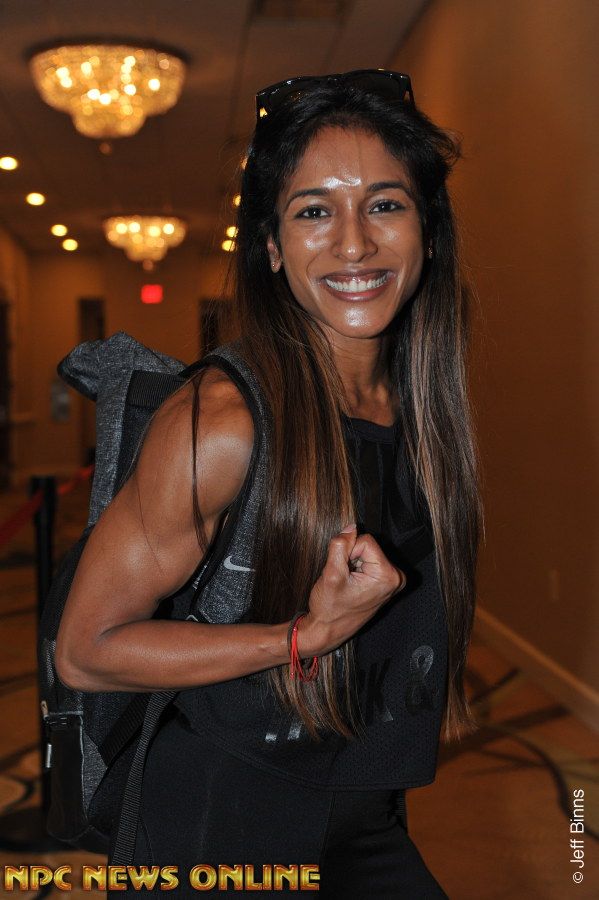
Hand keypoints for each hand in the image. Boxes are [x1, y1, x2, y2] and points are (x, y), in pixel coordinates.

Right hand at [297, 524, 405, 656]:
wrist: (328, 630)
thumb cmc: (329, 608)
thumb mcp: (331, 574)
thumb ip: (340, 546)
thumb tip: (351, 526)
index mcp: (387, 576)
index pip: (366, 540)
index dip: (348, 551)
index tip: (343, 571)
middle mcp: (396, 577)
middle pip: (368, 545)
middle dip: (352, 557)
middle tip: (345, 578)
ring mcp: (392, 580)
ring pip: (367, 552)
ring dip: (353, 563)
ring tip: (348, 583)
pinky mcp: (386, 582)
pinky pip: (369, 560)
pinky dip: (357, 568)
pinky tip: (353, 584)